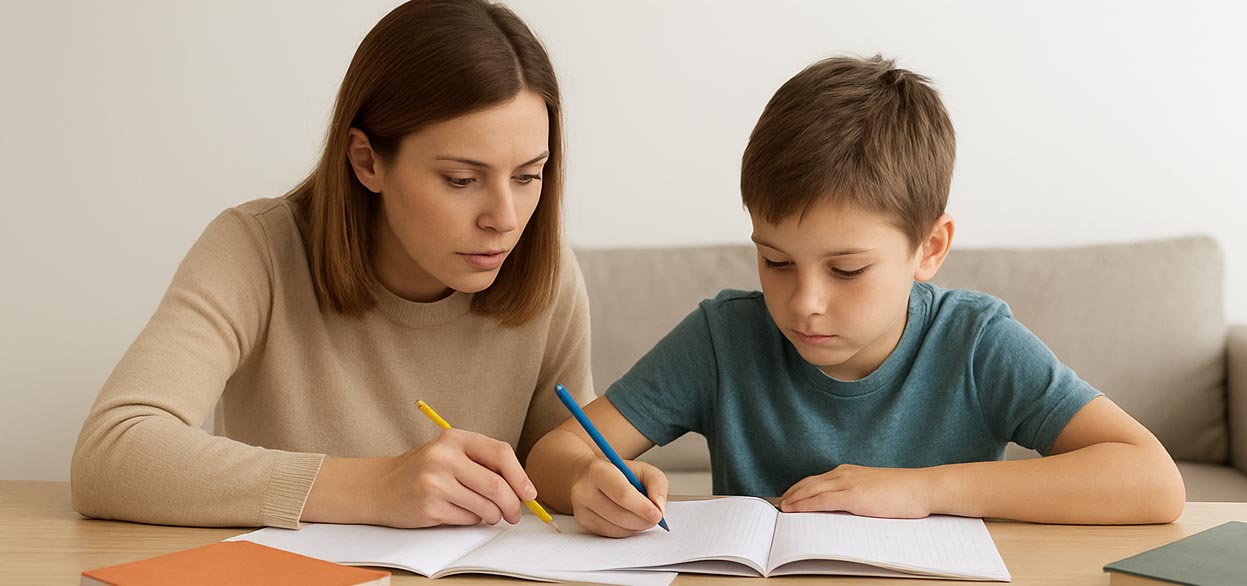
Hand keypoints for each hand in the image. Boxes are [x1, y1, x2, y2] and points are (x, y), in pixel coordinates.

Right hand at [374, 428, 536, 527]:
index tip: (529, 493)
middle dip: (513, 504)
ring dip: (493, 515)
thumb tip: (521, 486)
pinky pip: (467, 519)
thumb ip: (482, 462)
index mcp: (454, 438)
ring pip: (485, 507)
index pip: (500, 453)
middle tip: (516, 514)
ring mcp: (435, 483)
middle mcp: (444, 457)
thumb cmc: (422, 470)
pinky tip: (461, 512)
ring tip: (488, 513)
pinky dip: (472, 520)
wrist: (379, 486)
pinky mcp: (429, 507)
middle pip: (496, 485)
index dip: (520, 476)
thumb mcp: (450, 453)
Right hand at [570, 458, 667, 537]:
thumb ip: (656, 484)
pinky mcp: (583, 522)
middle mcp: (584, 490)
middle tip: (655, 518)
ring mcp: (581, 509)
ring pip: (615, 528)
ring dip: (635, 527)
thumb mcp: (642, 469)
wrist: (588, 475)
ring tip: (642, 516)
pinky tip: (629, 520)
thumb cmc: (617, 472)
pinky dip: (625, 531)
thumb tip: (659, 508)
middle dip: (642, 520)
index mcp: (598, 471)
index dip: (642, 507)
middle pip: (618, 514)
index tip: (657, 514)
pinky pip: (610, 534)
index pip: (622, 494)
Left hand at [779, 464, 934, 518]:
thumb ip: (857, 495)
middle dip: (790, 493)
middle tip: (776, 504)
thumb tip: (844, 507)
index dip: (799, 488)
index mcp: (849, 472)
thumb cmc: (904, 493)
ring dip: (792, 499)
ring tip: (780, 508)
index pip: (816, 480)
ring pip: (811, 490)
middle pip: (808, 483)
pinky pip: (822, 500)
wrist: (923, 488)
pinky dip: (804, 504)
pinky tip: (794, 509)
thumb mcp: (874, 490)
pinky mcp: (854, 496)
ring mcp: (848, 483)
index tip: (787, 496)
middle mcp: (844, 474)